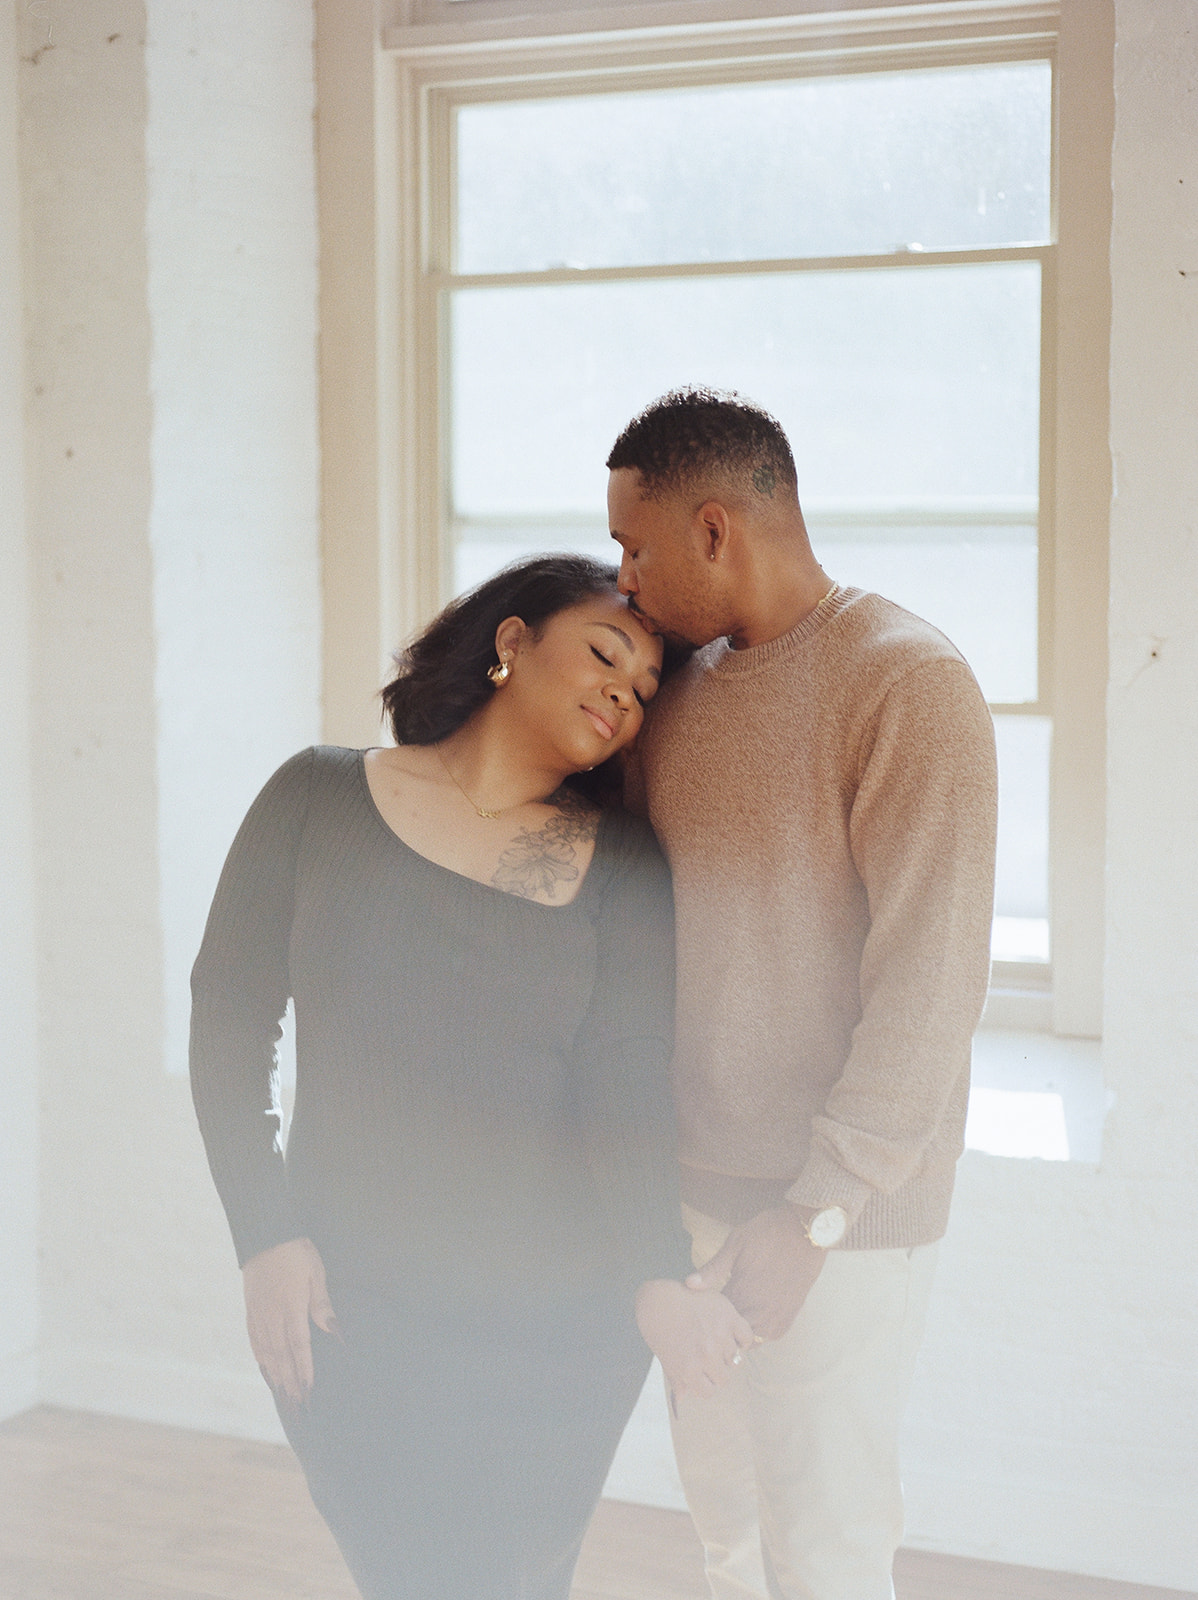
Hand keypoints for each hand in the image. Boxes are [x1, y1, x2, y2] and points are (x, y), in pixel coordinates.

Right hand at [242, 1237, 336, 1404]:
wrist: (265, 1236)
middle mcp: (272, 1316)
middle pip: (282, 1356)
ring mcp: (259, 1315)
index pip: (299, 1347)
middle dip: (291, 1382)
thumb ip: (323, 1305)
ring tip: (284, 1396)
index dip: (305, 1370)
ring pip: (267, 1353)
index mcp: (291, 1308)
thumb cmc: (296, 1252)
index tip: (310, 1390)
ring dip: (277, 1376)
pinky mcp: (251, 1311)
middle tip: (299, 1405)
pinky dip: (261, 1359)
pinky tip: (266, 1370)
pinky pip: (255, 1341)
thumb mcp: (316, 1273)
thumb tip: (335, 1332)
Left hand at [635, 1278, 754, 1400]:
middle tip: (706, 1354)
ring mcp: (719, 1336)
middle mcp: (707, 1356)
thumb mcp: (664, 1359)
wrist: (658, 1297)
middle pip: (724, 1378)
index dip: (704, 1383)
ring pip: (734, 1357)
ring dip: (725, 1350)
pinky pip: (746, 1337)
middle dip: (715, 1369)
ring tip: (712, 1337)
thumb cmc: (658, 1327)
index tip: (700, 1373)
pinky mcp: (729, 1317)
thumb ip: (677, 1380)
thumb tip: (682, 1399)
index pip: (709, 1392)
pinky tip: (731, 1333)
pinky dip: (741, 1337)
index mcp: (690, 1371)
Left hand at [685, 1206, 825, 1340]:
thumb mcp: (735, 1244)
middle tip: (718, 1316)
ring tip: (736, 1316)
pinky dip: (762, 1330)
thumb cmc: (767, 1233)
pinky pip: (772, 1335)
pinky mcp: (791, 1314)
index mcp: (740, 1292)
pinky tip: (755, 1315)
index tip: (703, 1309)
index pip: (716, 1319)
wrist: (806, 1232)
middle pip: (733, 1335)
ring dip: (743, 1332)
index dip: (708, 1316)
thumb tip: (687, 1284)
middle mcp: (758, 1310)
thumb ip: (712, 1268)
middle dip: (724, 1329)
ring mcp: (777, 1315)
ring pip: (753, 1339)